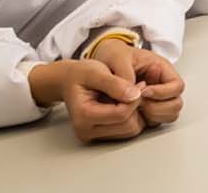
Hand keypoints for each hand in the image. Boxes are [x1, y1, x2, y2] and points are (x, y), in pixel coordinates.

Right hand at [27, 59, 143, 143]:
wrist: (67, 82)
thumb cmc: (79, 75)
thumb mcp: (95, 72)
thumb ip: (114, 84)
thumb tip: (135, 95)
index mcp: (83, 116)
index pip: (121, 114)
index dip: (136, 99)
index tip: (140, 84)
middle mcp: (86, 131)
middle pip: (128, 126)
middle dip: (136, 106)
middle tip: (137, 88)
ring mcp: (93, 135)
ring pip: (130, 130)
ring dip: (136, 113)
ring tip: (129, 95)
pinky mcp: (100, 136)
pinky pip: (126, 131)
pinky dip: (132, 117)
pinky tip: (125, 102)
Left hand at [89, 40, 184, 127]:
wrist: (103, 59)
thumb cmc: (113, 54)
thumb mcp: (117, 58)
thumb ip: (125, 74)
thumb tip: (133, 94)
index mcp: (162, 68)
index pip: (177, 86)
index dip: (163, 92)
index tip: (143, 92)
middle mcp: (163, 85)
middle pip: (176, 104)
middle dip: (157, 107)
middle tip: (138, 103)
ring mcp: (156, 98)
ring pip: (169, 115)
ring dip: (153, 116)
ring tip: (134, 107)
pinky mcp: (147, 108)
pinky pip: (155, 121)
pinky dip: (145, 121)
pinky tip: (131, 112)